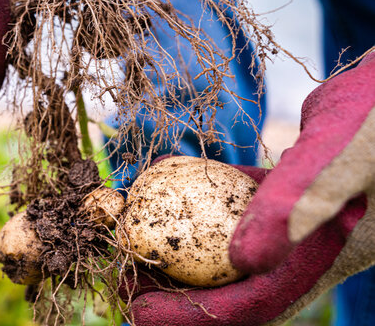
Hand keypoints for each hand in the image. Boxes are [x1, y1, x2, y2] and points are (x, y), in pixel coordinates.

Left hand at [123, 52, 374, 324]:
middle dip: (175, 291)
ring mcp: (289, 224)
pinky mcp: (280, 196)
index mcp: (321, 256)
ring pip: (225, 251)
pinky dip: (193, 201)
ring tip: (132, 238)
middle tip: (124, 276)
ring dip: (178, 250)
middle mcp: (302, 250)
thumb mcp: (340, 156)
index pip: (250, 306)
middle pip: (230, 289)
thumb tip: (243, 260)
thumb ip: (296, 204)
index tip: (137, 310)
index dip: (190, 316)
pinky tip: (161, 180)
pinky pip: (229, 209)